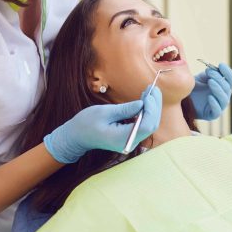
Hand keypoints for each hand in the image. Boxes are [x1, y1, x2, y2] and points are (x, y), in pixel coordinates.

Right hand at [44, 86, 162, 162]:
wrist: (77, 136)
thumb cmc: (86, 123)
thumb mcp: (104, 112)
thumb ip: (124, 110)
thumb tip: (142, 104)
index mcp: (122, 138)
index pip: (146, 126)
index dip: (151, 109)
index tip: (149, 94)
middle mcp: (130, 142)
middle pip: (151, 125)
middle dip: (155, 106)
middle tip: (153, 88)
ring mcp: (131, 140)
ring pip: (150, 124)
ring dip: (152, 107)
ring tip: (150, 91)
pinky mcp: (130, 136)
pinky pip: (143, 124)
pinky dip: (147, 111)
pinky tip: (145, 100)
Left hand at [190, 63, 231, 120]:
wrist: (182, 98)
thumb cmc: (194, 87)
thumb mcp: (202, 78)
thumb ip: (210, 73)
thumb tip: (216, 68)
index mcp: (224, 86)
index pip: (231, 79)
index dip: (228, 72)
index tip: (221, 64)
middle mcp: (224, 96)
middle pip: (228, 87)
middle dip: (219, 78)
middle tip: (209, 72)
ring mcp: (219, 106)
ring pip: (224, 98)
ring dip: (218, 89)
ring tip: (210, 82)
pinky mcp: (212, 115)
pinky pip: (217, 111)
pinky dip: (214, 104)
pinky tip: (209, 97)